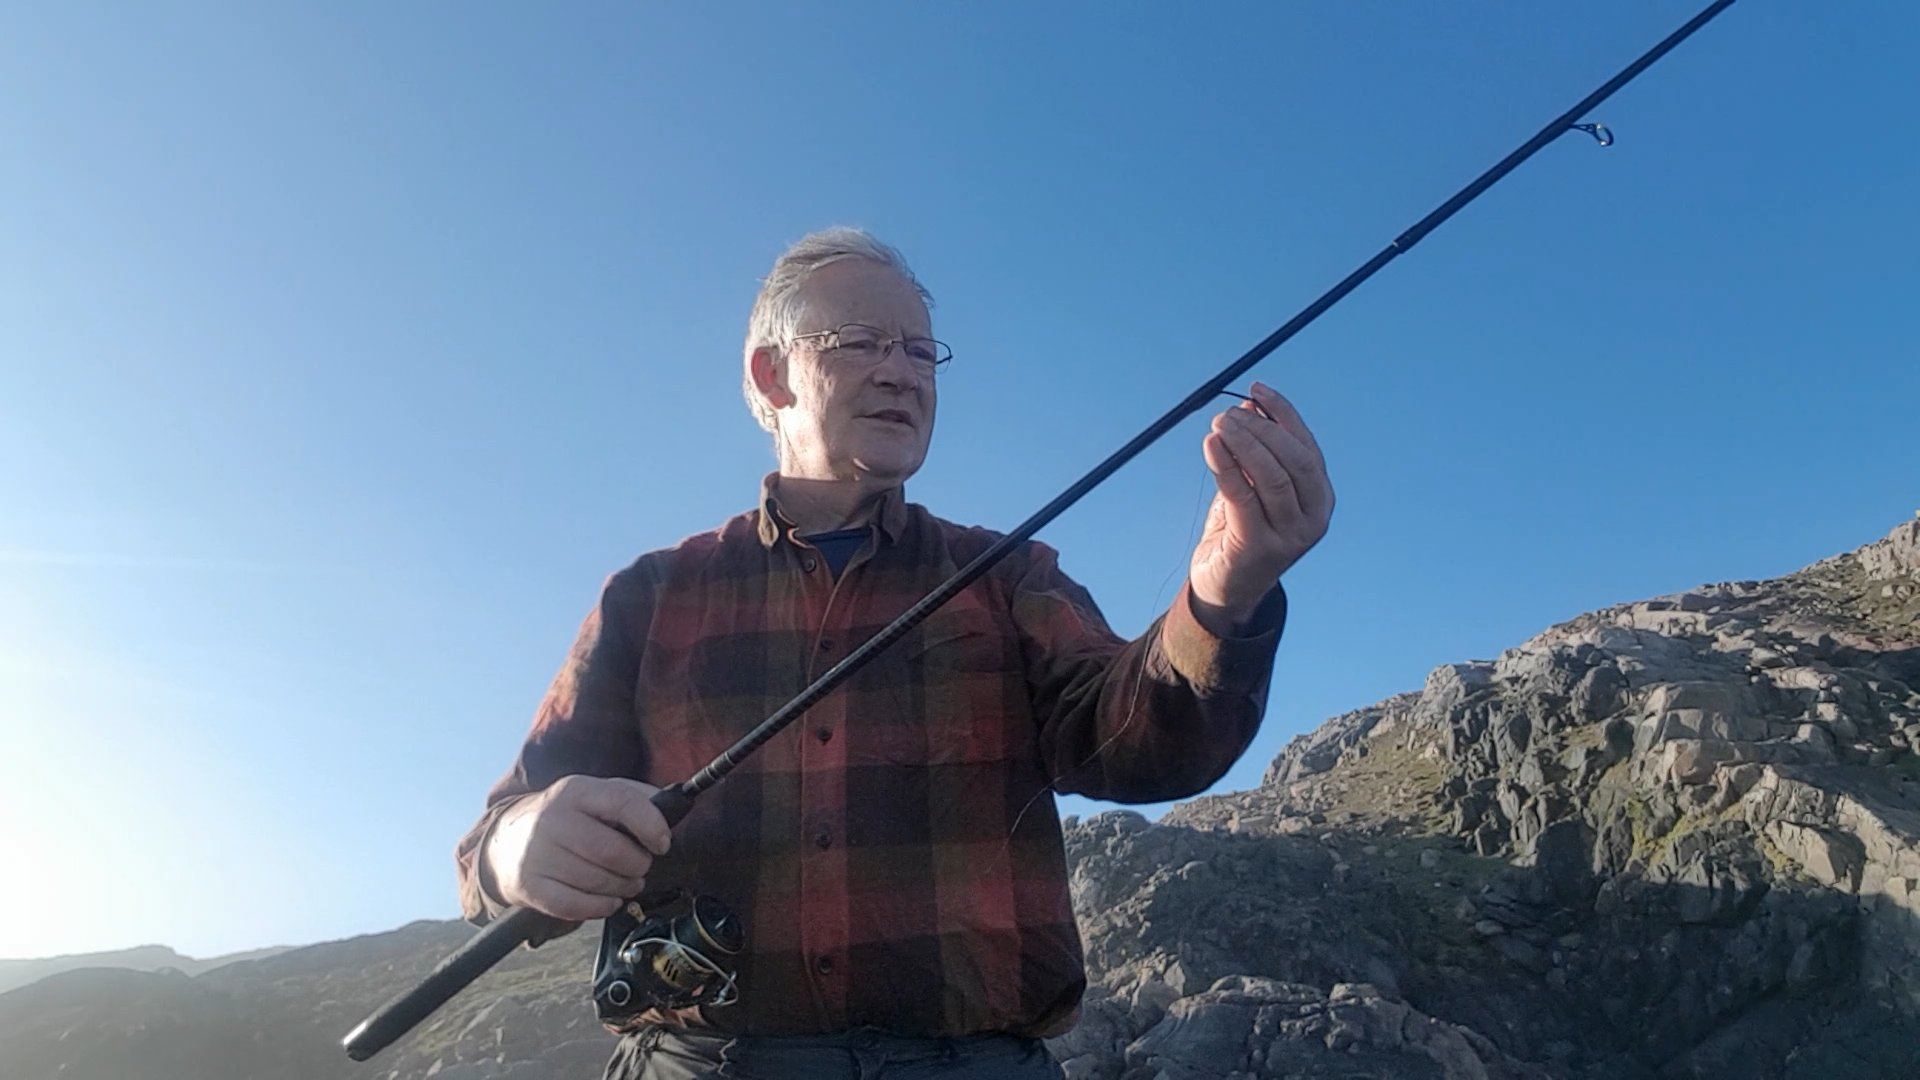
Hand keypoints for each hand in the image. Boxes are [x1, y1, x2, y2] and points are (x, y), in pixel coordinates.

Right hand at [483, 775, 672, 920]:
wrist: (507, 838)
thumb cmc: (566, 817)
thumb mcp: (595, 795)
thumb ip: (635, 796)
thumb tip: (674, 804)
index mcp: (576, 790)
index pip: (623, 802)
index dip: (651, 825)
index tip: (662, 843)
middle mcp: (553, 819)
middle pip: (612, 850)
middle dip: (638, 865)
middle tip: (641, 867)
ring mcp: (537, 853)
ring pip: (596, 881)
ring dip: (623, 887)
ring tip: (627, 883)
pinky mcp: (528, 885)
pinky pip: (575, 906)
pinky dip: (601, 907)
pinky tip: (608, 900)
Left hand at [1190, 382, 1333, 632]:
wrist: (1227, 587)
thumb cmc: (1242, 530)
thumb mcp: (1255, 486)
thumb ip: (1259, 450)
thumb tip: (1250, 404)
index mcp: (1320, 498)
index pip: (1306, 446)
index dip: (1283, 414)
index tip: (1256, 388)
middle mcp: (1313, 518)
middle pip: (1293, 461)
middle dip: (1262, 429)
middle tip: (1228, 413)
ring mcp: (1290, 536)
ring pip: (1270, 478)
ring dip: (1243, 444)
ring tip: (1218, 424)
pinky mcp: (1259, 547)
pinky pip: (1243, 498)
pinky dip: (1227, 467)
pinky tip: (1211, 446)